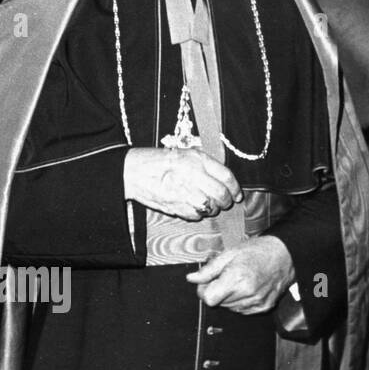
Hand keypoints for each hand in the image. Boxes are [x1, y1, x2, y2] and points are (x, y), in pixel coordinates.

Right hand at [123, 147, 241, 220]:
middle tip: (224, 202)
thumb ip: (204, 164)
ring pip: (210, 207)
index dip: (235, 188)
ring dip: (212, 209)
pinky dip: (198, 215)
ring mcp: (183, 191)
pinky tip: (194, 208)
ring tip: (209, 206)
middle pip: (221, 194)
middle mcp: (192, 174)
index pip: (226, 176)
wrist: (132, 171)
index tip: (236, 194)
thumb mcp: (183, 153)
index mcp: (196, 159)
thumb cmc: (157, 161)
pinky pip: (195, 215)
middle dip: (226, 201)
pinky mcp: (174, 205)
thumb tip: (224, 179)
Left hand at [185, 236, 294, 314]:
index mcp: (237, 279)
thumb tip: (191, 278)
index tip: (207, 281)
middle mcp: (248, 294)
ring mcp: (257, 302)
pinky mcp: (264, 307)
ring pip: (229, 307)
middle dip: (216, 290)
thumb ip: (208, 269)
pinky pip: (242, 309)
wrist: (285, 255)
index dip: (203, 290)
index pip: (208, 298)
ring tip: (237, 279)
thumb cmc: (257, 251)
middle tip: (224, 276)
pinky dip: (239, 300)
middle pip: (218, 303)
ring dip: (227, 296)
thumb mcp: (229, 254)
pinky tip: (246, 287)